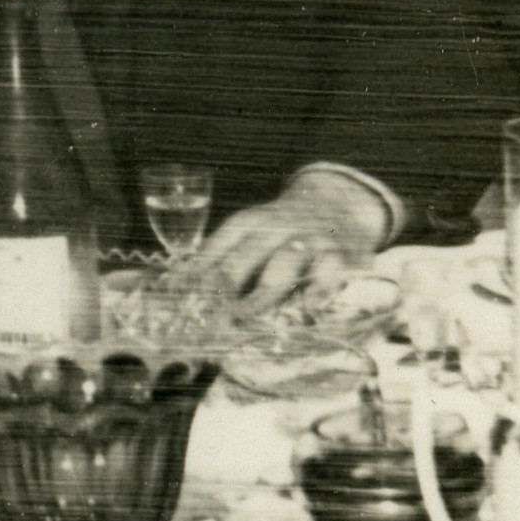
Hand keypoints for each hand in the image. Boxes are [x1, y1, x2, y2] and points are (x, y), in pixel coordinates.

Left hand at [188, 171, 391, 303]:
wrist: (340, 204)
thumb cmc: (284, 231)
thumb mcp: (253, 234)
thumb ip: (223, 259)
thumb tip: (180, 289)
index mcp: (249, 223)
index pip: (218, 247)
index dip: (196, 274)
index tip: (179, 300)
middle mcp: (277, 228)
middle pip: (245, 255)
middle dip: (224, 285)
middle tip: (208, 316)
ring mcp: (309, 241)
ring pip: (284, 262)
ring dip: (264, 292)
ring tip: (246, 315)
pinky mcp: (341, 256)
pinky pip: (329, 274)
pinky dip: (318, 292)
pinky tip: (307, 310)